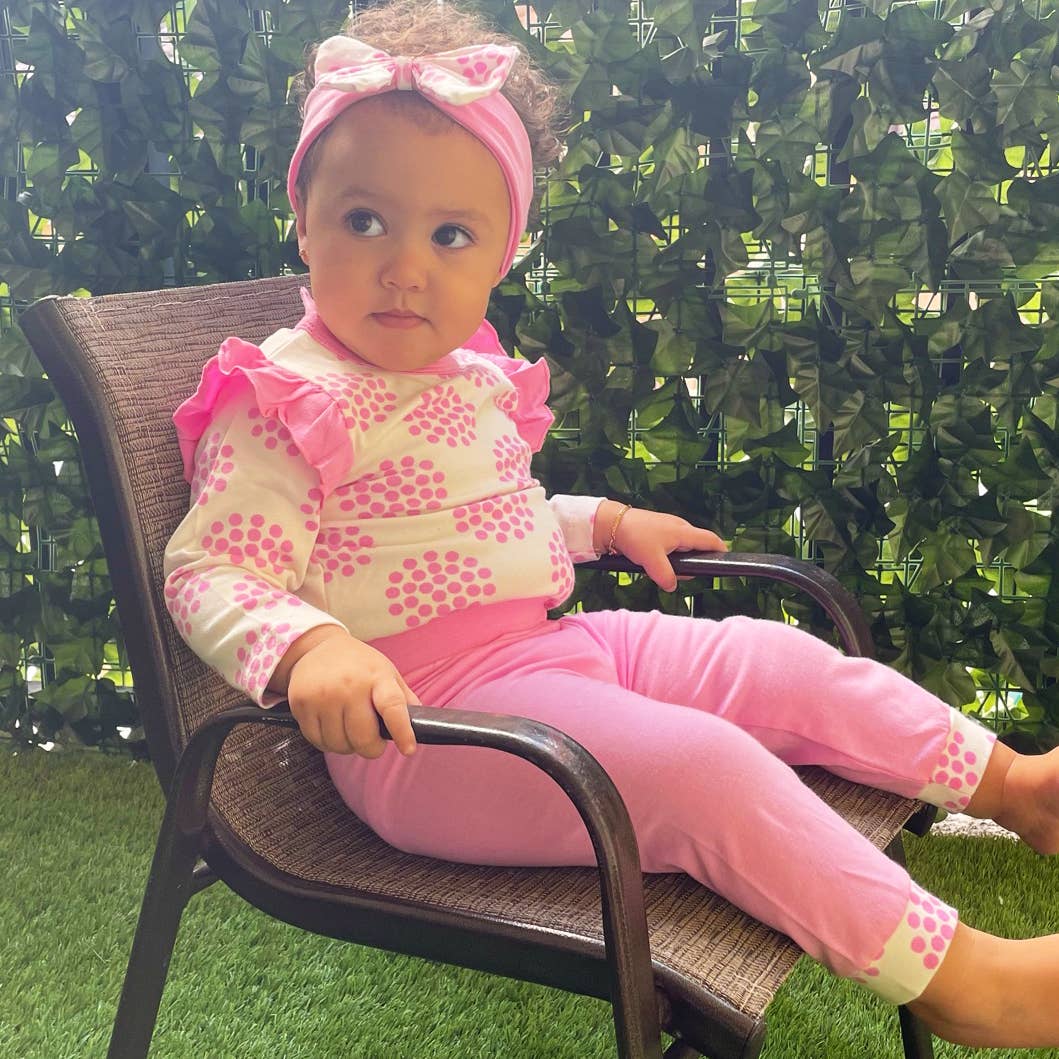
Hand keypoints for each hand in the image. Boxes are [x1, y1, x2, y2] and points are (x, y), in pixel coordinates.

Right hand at [282, 628, 418, 756]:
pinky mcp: (302, 704)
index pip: (393, 707)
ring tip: (349, 730)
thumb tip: (423, 724)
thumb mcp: (386, 672)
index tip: (408, 749)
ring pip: (339, 744)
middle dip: (371, 748)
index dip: (403, 731)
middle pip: (363, 737)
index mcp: (377, 677)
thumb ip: (404, 699)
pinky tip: (331, 727)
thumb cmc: (358, 664)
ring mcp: (323, 695)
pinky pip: (317, 741)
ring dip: (347, 746)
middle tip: (372, 741)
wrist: (317, 647)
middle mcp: (350, 685)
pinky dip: (327, 743)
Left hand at [597, 502, 726, 591]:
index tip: (726, 561)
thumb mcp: (652, 561)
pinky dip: (666, 556)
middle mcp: (679, 528)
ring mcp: (668, 528)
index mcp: (684, 532)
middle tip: (680, 575)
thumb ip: (666, 576)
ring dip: (676, 561)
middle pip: (696, 547)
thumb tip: (672, 586)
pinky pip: (669, 547)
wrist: (611, 523)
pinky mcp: (657, 531)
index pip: (710, 540)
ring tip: (660, 569)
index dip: (720, 551)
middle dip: (692, 563)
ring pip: (681, 549)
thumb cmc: (635, 537)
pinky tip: (652, 562)